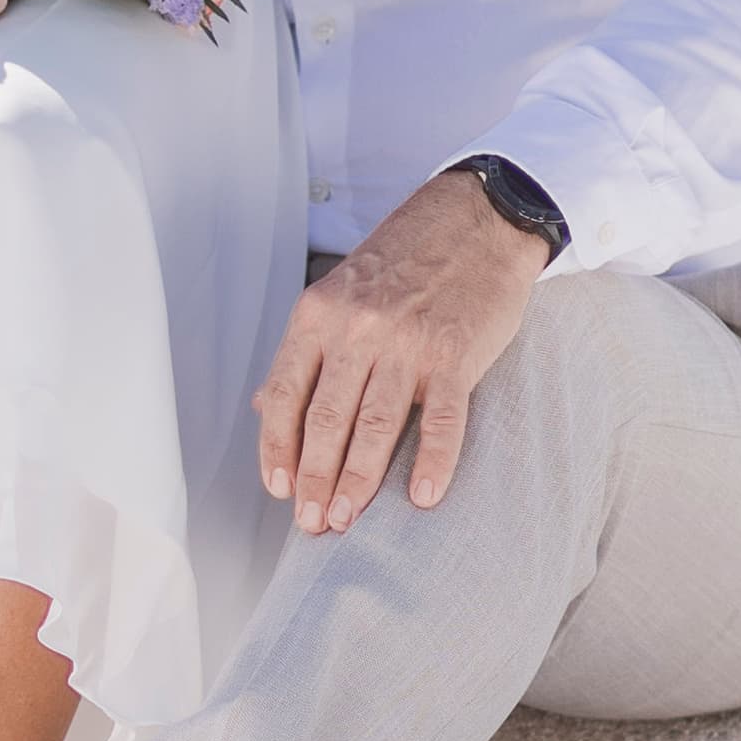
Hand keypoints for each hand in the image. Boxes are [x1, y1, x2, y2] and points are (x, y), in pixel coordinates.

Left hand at [256, 168, 551, 536]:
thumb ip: (305, 350)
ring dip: (357, 480)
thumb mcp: (340, 291)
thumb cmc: (406, 258)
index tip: (279, 488)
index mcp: (319, 314)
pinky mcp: (454, 355)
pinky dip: (432, 463)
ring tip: (347, 517)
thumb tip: (263, 407)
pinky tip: (420, 497)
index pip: (284, 395)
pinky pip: (440, 421)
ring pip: (373, 426)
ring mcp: (407, 343)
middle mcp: (357, 329)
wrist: (477, 219)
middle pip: (326, 419)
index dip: (277, 449)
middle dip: (314, 479)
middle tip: (312, 521)